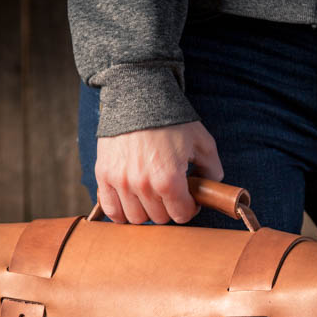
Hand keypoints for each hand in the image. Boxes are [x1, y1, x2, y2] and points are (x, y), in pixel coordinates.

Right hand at [95, 120, 224, 223]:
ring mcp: (120, 182)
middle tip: (172, 194)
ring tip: (152, 196)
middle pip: (159, 218)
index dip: (190, 209)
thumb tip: (209, 188)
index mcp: (169, 179)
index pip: (181, 215)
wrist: (138, 97)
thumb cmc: (172, 119)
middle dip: (170, 208)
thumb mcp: (202, 142)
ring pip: (135, 218)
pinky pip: (111, 210)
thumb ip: (212, 169)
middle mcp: (143, 185)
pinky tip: (130, 202)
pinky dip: (121, 212)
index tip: (189, 200)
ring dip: (146, 211)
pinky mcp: (104, 175)